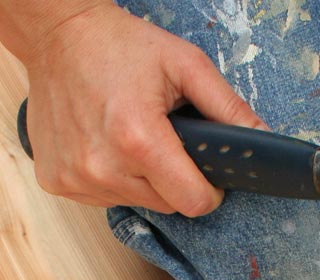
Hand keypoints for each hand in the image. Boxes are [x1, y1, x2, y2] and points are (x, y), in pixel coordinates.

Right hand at [23, 3, 266, 215]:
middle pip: (166, 204)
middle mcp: (102, 166)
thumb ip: (228, 108)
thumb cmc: (120, 45)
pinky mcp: (57, 180)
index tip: (207, 175)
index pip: (192, 202)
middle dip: (174, 179)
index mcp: (138, 138)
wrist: (58, 36)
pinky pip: (103, 197)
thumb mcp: (186, 66)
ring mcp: (76, 177)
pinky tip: (105, 143)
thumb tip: (262, 140)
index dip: (209, 191)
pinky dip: (112, 177)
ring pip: (135, 202)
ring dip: (142, 179)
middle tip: (164, 138)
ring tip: (130, 135)